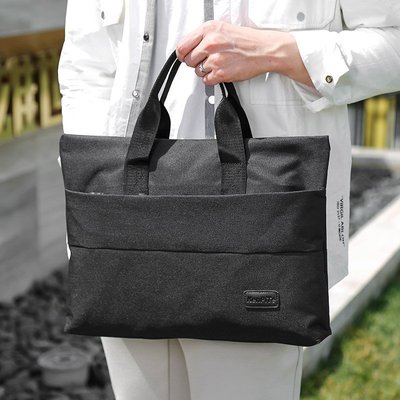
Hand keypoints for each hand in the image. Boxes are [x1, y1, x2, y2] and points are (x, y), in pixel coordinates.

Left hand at [176, 20, 313, 86]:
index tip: (185, 56)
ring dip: (205, 70)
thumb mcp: (222, 29)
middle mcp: (211, 43)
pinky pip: (206, 81)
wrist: (263, 50)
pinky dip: (212, 78)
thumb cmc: (246, 40)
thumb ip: (203, 37)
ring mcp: (215, 59)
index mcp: (209, 29)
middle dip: (196, 62)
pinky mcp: (221, 73)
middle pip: (188, 60)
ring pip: (197, 71)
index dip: (183, 54)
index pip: (182, 46)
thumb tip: (189, 48)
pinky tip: (222, 71)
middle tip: (208, 59)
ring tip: (218, 63)